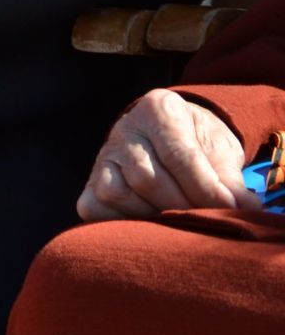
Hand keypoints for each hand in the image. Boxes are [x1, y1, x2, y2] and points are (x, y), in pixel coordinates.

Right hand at [76, 88, 257, 220]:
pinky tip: (145, 225)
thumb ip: (228, 179)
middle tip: (207, 222)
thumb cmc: (200, 143)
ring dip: (151, 217)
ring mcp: (104, 155)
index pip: (179, 154)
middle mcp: (125, 128)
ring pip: (118, 194)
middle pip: (147, 178)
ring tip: (179, 225)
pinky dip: (117, 221)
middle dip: (181, 207)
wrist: (172, 134)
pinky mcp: (92, 180)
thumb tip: (242, 209)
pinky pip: (95, 206)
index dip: (206, 188)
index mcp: (159, 109)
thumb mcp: (219, 150)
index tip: (230, 210)